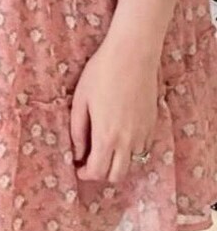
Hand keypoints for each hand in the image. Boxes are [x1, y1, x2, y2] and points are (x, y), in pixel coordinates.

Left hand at [69, 36, 159, 185]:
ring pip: (133, 163)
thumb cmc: (101, 73)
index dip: (85, 174)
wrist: (132, 54)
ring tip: (106, 147)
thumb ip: (78, 131)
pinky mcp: (153, 125)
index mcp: (106, 136)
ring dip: (118, 162)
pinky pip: (143, 148)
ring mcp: (143, 134)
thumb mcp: (80, 100)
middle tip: (91, 160)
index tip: (78, 166)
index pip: (98, 171)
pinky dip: (132, 150)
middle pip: (117, 175)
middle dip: (102, 173)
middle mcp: (127, 141)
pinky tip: (121, 136)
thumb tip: (78, 153)